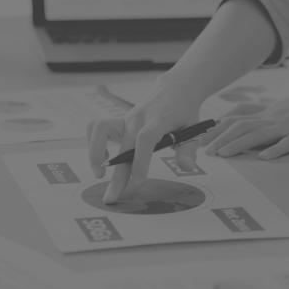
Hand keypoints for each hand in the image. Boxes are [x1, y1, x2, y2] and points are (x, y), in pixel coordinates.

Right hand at [87, 78, 200, 203]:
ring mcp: (126, 118)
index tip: (137, 183)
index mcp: (159, 121)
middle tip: (112, 198)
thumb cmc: (184, 113)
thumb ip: (188, 151)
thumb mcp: (194, 130)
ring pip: (100, 129)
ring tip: (98, 174)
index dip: (139, 162)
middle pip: (122, 145)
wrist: (175, 90)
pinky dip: (94, 144)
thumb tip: (187, 168)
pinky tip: (103, 160)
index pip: (145, 140)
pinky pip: (96, 128)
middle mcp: (138, 119)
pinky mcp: (118, 120)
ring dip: (94, 152)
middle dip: (116, 175)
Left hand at [200, 82, 288, 158]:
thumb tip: (237, 121)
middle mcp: (274, 116)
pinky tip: (264, 158)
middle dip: (221, 138)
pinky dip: (276, 149)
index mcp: (268, 111)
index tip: (201, 137)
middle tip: (205, 151)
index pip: (237, 116)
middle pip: (242, 125)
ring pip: (260, 133)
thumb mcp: (280, 108)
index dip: (218, 126)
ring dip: (239, 144)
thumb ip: (260, 115)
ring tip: (223, 154)